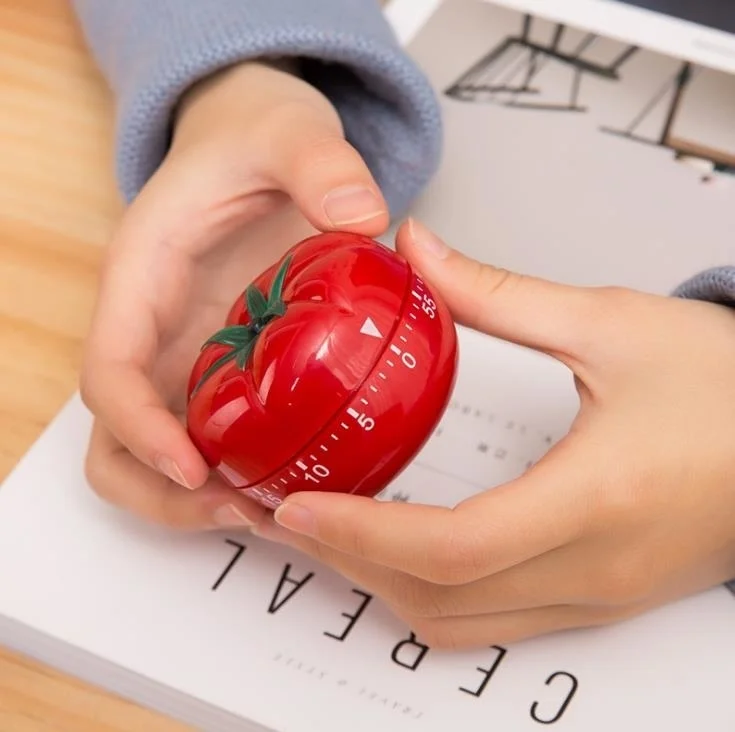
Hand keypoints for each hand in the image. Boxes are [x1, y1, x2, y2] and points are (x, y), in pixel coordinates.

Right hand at [80, 61, 388, 529]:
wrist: (261, 148)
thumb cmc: (253, 142)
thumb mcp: (287, 133)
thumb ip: (321, 163)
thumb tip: (366, 218)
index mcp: (143, 277)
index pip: (108, 369)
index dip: (139, 430)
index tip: (193, 469)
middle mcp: (153, 330)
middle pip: (117, 440)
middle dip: (164, 492)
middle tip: (243, 510)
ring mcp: (186, 357)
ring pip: (156, 456)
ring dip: (198, 500)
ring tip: (271, 510)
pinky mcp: (222, 369)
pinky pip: (214, 438)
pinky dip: (240, 472)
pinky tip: (296, 477)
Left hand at [253, 218, 734, 649]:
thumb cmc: (729, 385)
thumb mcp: (609, 323)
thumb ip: (497, 295)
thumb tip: (419, 254)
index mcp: (596, 498)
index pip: (453, 547)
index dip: (363, 532)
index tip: (299, 504)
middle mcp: (593, 568)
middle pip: (438, 596)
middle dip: (350, 561)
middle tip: (286, 512)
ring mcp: (596, 595)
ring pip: (459, 622)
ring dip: (383, 584)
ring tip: (330, 531)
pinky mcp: (598, 596)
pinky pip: (490, 620)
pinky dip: (427, 593)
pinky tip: (398, 550)